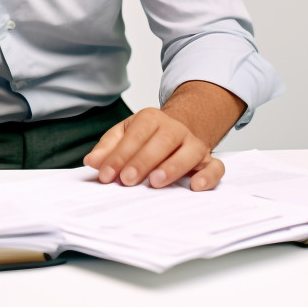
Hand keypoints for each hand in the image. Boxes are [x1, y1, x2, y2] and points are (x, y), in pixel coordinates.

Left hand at [83, 108, 224, 190]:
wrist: (181, 128)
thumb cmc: (148, 136)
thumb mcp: (125, 133)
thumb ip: (108, 147)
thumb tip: (92, 161)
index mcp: (151, 119)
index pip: (135, 135)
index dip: (119, 155)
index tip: (106, 175)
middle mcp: (175, 129)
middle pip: (162, 141)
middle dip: (143, 161)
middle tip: (128, 179)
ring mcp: (194, 144)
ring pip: (189, 151)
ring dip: (173, 166)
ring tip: (156, 182)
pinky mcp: (208, 160)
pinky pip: (215, 167)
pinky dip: (208, 177)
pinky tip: (195, 187)